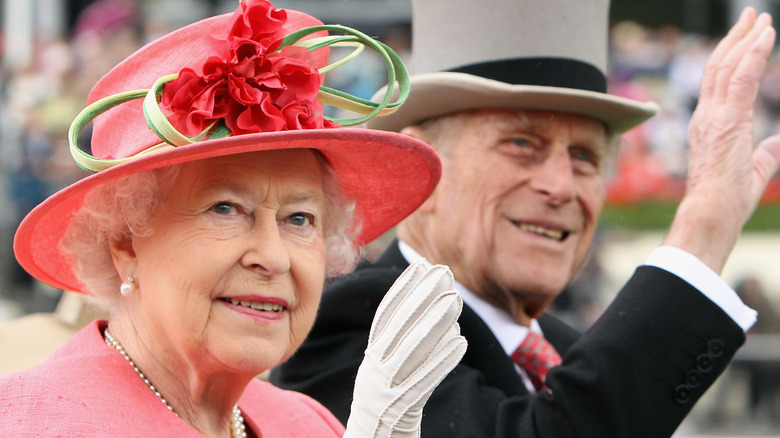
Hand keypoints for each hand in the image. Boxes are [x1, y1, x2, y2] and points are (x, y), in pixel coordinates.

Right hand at [343, 262, 466, 437]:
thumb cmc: (390, 403)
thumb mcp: (388, 370)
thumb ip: (402, 343)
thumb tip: (429, 307)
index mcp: (372, 357)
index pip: (385, 316)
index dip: (401, 289)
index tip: (419, 266)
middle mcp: (374, 368)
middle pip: (398, 327)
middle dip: (421, 296)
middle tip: (444, 273)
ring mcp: (386, 387)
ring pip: (411, 349)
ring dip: (434, 322)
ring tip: (455, 299)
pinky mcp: (401, 406)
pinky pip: (423, 379)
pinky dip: (441, 359)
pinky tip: (460, 341)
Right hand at [665, 8, 779, 272]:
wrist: (712, 213)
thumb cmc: (727, 201)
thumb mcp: (753, 171)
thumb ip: (765, 152)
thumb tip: (777, 141)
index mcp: (709, 126)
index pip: (718, 83)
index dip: (732, 56)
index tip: (746, 37)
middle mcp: (706, 116)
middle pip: (719, 67)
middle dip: (737, 39)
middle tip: (753, 16)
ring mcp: (713, 117)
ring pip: (728, 67)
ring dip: (747, 39)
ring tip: (761, 18)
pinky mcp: (727, 120)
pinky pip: (741, 79)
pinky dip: (754, 54)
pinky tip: (766, 37)